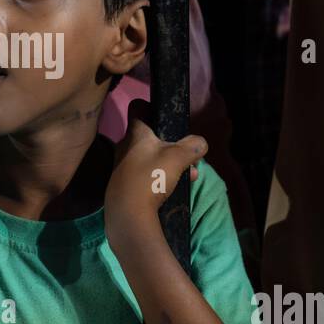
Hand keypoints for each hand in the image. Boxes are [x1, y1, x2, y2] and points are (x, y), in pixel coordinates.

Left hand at [104, 100, 205, 241]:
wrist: (128, 216)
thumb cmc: (151, 178)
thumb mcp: (178, 158)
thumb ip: (192, 146)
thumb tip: (200, 142)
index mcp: (134, 135)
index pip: (137, 108)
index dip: (150, 106)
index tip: (163, 114)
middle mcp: (124, 148)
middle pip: (149, 137)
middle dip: (171, 144)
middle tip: (187, 153)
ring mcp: (123, 169)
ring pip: (151, 159)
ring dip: (171, 164)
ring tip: (190, 175)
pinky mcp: (125, 188)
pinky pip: (147, 177)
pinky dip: (162, 179)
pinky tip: (177, 189)